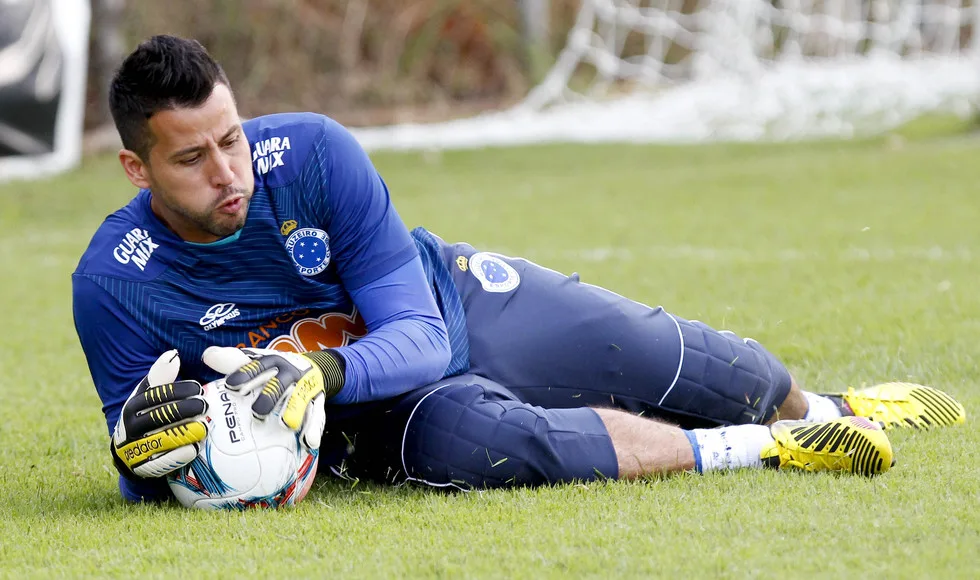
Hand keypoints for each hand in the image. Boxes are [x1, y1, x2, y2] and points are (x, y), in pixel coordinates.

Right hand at [112, 350, 207, 478]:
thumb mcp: (152, 395)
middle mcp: (130, 427)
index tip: (198, 387)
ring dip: (182, 433)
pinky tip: (194, 448)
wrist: (133, 452)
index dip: (177, 390)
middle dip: (183, 409)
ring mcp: (134, 449)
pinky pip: (159, 463)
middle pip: (158, 417)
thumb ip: (162, 376)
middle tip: (204, 404)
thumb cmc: (150, 415)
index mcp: (133, 406)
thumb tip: (173, 355)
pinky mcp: (142, 468)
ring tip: (203, 427)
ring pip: (159, 439)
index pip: (155, 396)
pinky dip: (177, 456)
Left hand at [202, 347, 336, 449]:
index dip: (245, 373)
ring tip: (288, 424)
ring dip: (294, 410)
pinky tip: (310, 441)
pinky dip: (314, 428)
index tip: (231, 384)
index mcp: (273, 362)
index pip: (258, 366)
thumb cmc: (276, 370)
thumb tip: (207, 355)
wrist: (316, 368)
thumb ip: (233, 361)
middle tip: (258, 411)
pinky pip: (318, 416)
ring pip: (300, 399)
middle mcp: (290, 374)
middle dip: (270, 395)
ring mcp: (305, 388)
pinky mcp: (317, 403)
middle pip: (279, 384)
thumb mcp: (258, 362)